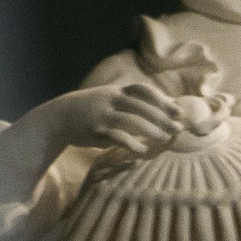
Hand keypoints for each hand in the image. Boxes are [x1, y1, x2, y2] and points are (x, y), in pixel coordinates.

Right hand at [58, 81, 187, 152]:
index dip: (162, 99)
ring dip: (150, 129)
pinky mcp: (95, 130)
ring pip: (130, 120)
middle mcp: (111, 100)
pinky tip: (142, 150)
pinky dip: (130, 143)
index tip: (178, 111)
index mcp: (118, 91)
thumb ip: (139, 101)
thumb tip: (170, 102)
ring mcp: (103, 115)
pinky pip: (115, 136)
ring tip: (164, 138)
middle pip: (141, 106)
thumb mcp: (115, 99)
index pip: (143, 90)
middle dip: (161, 117)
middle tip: (178, 129)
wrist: (60, 117)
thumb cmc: (95, 109)